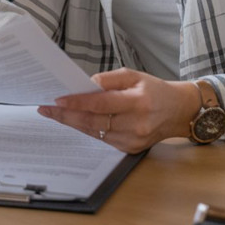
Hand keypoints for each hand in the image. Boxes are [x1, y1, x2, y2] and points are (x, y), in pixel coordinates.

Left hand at [37, 68, 201, 153]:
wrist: (178, 112)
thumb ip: (110, 80)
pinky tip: (74, 122)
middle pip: (94, 122)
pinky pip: (103, 139)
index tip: (58, 99)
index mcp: (137, 102)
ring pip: (96, 133)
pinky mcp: (130, 149)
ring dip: (73, 124)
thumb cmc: (154, 89)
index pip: (101, 103)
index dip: (78, 102)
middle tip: (46, 109)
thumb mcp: (135, 75)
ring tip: (55, 114)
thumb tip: (87, 85)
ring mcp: (133, 140)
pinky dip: (88, 130)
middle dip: (67, 116)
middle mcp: (135, 124)